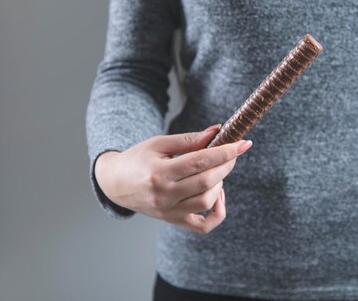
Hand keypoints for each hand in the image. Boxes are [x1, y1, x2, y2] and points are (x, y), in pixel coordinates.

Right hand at [94, 124, 252, 233]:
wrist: (115, 184)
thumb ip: (189, 139)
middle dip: (226, 165)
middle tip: (232, 153)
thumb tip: (217, 132)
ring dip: (220, 183)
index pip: (200, 162)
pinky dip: (217, 212)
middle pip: (206, 182)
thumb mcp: (159, 143)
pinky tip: (218, 195)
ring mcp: (169, 212)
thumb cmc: (137, 159)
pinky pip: (203, 226)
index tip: (243, 144)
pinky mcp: (173, 221)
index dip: (225, 152)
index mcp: (159, 172)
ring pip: (206, 201)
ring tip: (216, 170)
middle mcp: (164, 195)